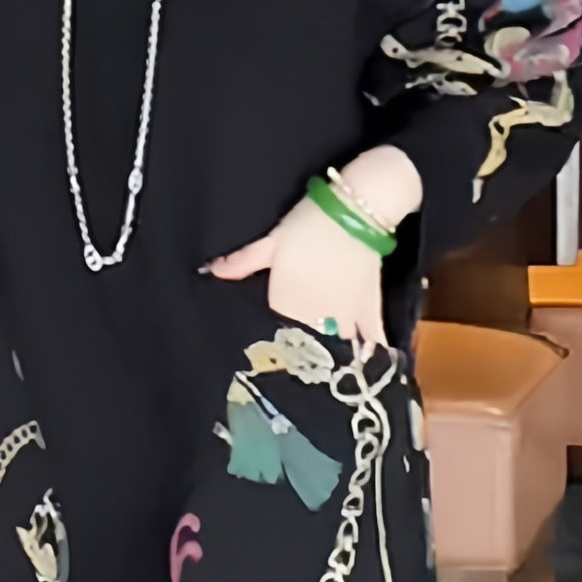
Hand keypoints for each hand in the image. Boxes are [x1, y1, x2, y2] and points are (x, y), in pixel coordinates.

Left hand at [204, 147, 422, 352]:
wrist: (355, 210)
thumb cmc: (308, 223)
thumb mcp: (271, 240)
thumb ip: (243, 261)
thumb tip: (208, 271)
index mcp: (286, 301)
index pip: (274, 330)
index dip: (273, 335)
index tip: (270, 347)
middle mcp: (314, 316)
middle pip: (306, 345)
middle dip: (303, 354)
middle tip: (300, 362)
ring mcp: (344, 315)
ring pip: (336, 346)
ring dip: (333, 358)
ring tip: (329, 371)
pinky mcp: (369, 307)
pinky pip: (372, 337)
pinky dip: (372, 352)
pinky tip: (369, 366)